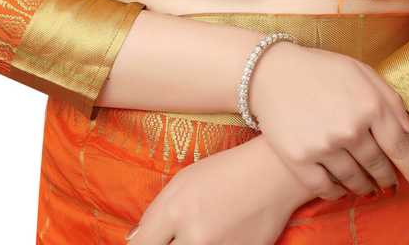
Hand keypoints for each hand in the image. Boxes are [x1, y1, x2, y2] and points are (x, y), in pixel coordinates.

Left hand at [125, 132, 307, 243]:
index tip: (146, 243)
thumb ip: (155, 213)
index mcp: (176, 211)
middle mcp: (195, 237)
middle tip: (177, 237)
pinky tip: (216, 237)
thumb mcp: (184, 180)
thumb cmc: (225, 172)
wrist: (274, 175)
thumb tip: (134, 241)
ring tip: (199, 234)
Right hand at [249, 41, 408, 198]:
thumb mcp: (361, 71)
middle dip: (387, 179)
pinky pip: (327, 189)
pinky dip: (338, 193)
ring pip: (355, 181)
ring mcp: (324, 146)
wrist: (272, 72)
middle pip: (379, 167)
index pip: (400, 149)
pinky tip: (342, 190)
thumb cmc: (320, 69)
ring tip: (368, 188)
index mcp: (369, 105)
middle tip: (389, 184)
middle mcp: (349, 128)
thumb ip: (390, 99)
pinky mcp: (300, 159)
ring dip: (365, 187)